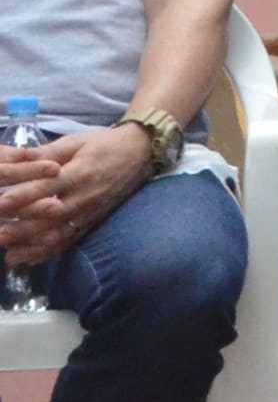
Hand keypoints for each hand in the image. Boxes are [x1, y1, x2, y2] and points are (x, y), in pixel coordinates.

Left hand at [0, 127, 151, 267]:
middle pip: (50, 217)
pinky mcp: (92, 222)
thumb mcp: (75, 142)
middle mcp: (85, 196)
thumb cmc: (103, 144)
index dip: (22, 197)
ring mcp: (90, 212)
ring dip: (32, 246)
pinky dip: (48, 253)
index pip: (46, 188)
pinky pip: (69, 241)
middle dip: (21, 229)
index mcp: (80, 172)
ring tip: (9, 254)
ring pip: (59, 234)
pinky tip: (27, 259)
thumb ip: (44, 153)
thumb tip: (14, 159)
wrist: (140, 153)